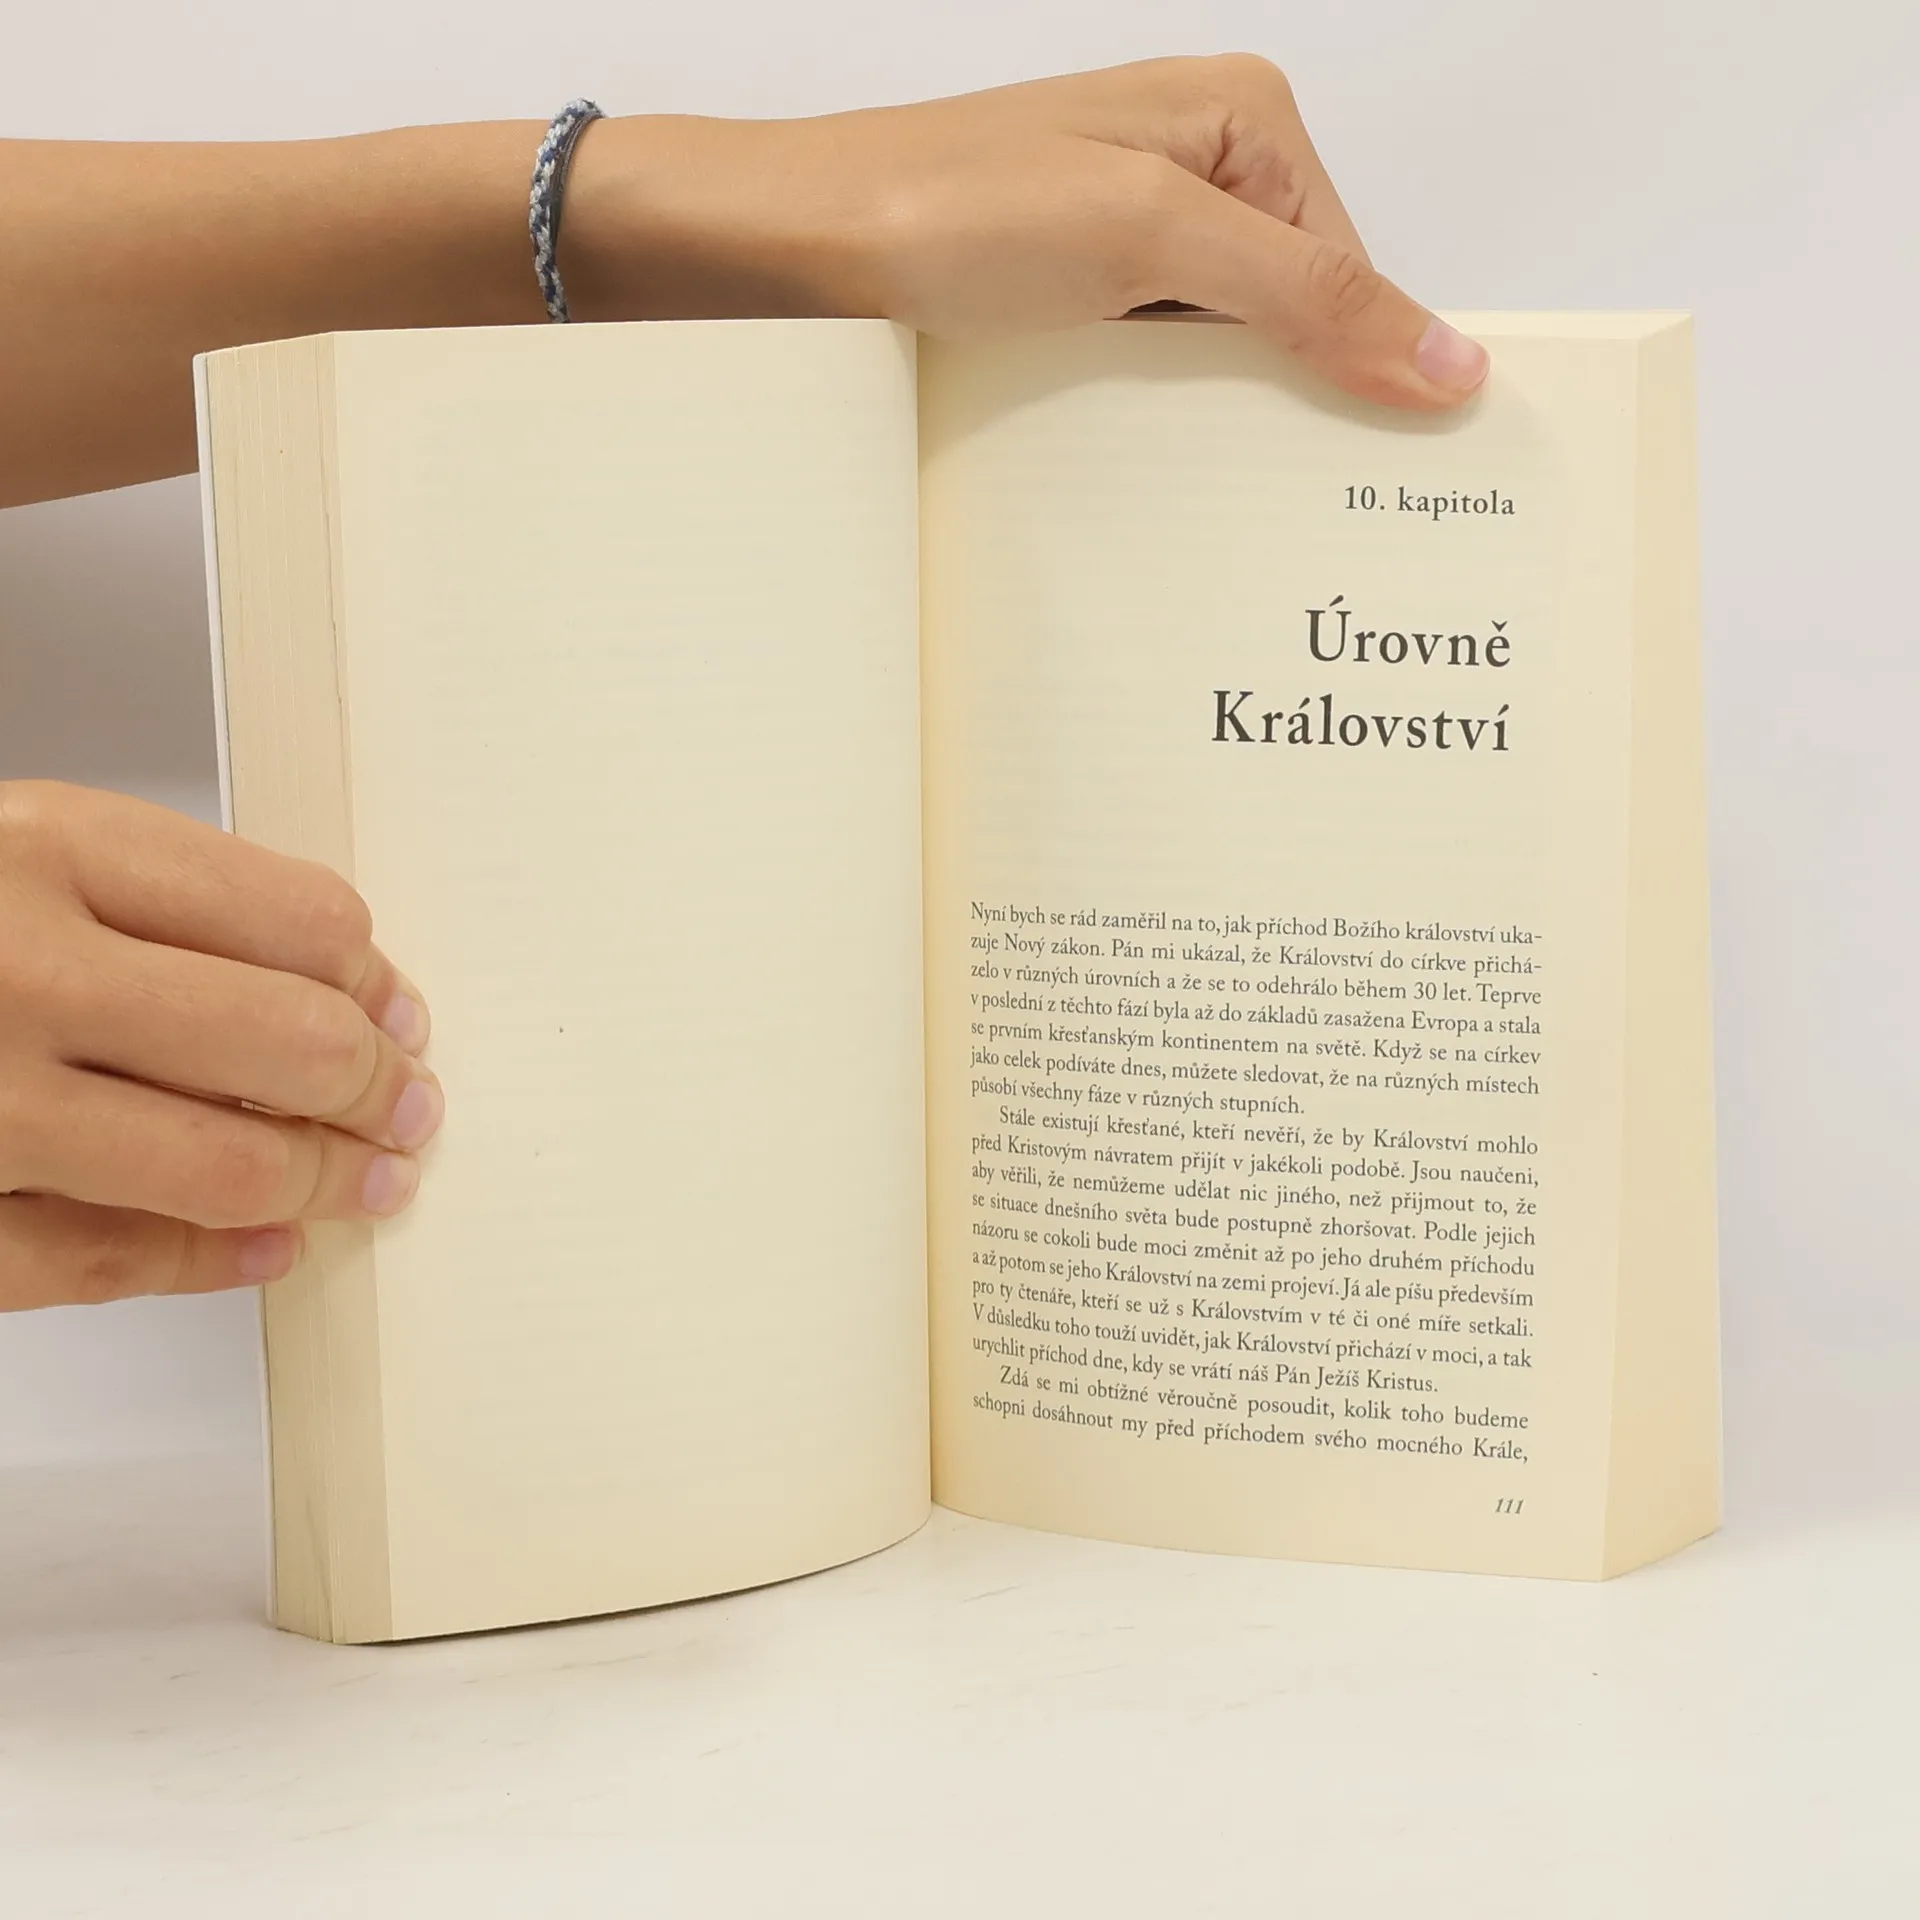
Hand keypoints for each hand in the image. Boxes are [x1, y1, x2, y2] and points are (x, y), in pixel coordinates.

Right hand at [0, 783, 440, 1310]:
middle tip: (407, 1107)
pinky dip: (207, 1262)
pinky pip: (103, 1260)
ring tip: (368, 1180)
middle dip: (378, 1088)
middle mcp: (12, 969)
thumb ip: (153, 901)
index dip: (375, 978)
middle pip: (291, 1042)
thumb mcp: (13, 851)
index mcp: (41, 849)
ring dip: (325, 1180)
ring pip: (222, 1165)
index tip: (397, 1009)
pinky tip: (265, 1246)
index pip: (301, 922)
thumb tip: (342, 986)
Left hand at [567, 55, 1486, 410]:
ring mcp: (1124, 232)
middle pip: (1293, 312)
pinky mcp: (1069, 291)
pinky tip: (1139, 469)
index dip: (1367, 372)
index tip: (1384, 482)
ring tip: (1209, 499)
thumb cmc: (945, 210)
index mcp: (1241, 119)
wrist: (786, 245)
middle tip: (1297, 513)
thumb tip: (1449, 361)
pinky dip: (1149, 421)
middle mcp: (1192, 166)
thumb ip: (1306, 296)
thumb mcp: (1150, 241)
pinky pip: (1149, 369)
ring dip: (1210, 424)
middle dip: (1288, 405)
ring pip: (1219, 352)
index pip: (1354, 267)